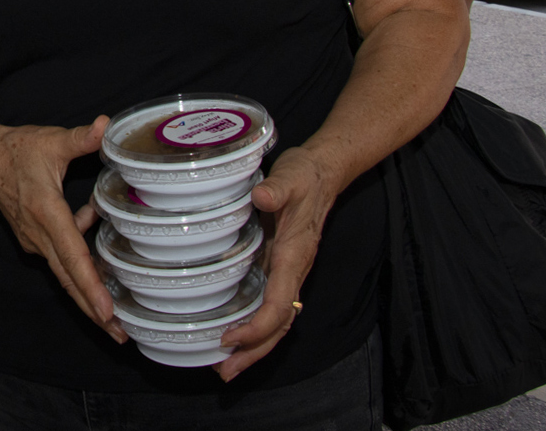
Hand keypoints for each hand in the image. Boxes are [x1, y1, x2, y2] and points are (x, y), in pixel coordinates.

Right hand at [0, 117, 123, 339]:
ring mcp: (35, 241)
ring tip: (114, 317)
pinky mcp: (34, 240)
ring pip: (65, 275)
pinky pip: (60, 261)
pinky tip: (96, 243)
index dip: (91, 286)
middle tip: (121, 336)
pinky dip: (80, 269)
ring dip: (89, 296)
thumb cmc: (17, 149)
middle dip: (95, 311)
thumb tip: (107, 126)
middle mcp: (39, 234)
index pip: (72, 256)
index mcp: (47, 212)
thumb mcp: (52, 140)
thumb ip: (81, 138)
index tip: (108, 313)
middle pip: (70, 280)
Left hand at [218, 145, 337, 381]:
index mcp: (293, 257)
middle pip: (278, 325)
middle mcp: (293, 272)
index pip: (278, 305)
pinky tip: (236, 335)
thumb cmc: (304, 176)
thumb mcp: (290, 177)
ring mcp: (288, 273)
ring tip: (226, 368)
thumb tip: (262, 197)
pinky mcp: (280, 267)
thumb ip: (277, 190)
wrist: (322, 172)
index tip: (229, 338)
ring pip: (276, 322)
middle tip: (224, 373)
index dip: (256, 328)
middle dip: (254, 352)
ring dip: (254, 347)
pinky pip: (271, 307)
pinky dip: (256, 327)